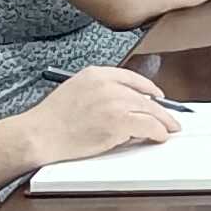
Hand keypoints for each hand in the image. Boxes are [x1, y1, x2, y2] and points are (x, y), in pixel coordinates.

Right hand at [25, 59, 175, 168]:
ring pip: (150, 111)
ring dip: (162, 122)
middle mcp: (108, 84)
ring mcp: (115, 102)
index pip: (131, 77)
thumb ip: (101, 93)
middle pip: (144, 95)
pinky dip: (158, 132)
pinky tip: (159, 136)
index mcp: (96, 74)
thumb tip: (124, 105)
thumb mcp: (75, 91)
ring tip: (169, 129)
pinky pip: (148, 126)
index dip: (148, 88)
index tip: (157, 96)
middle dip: (161, 109)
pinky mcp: (119, 122)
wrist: (40, 134)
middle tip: (170, 118)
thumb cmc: (52, 119)